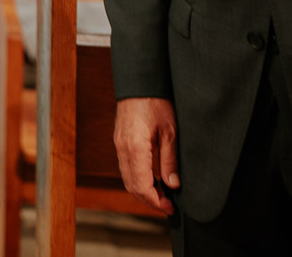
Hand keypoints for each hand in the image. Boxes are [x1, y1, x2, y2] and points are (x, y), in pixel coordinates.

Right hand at [114, 97, 178, 214]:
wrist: (140, 83)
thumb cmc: (156, 103)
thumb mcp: (170, 132)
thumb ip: (170, 160)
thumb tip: (173, 184)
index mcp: (135, 148)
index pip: (141, 185)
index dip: (155, 201)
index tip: (170, 208)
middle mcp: (122, 149)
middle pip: (132, 186)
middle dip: (149, 200)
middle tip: (168, 206)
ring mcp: (118, 145)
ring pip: (127, 178)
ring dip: (143, 190)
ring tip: (162, 194)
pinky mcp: (119, 141)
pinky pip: (125, 167)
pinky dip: (137, 178)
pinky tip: (152, 178)